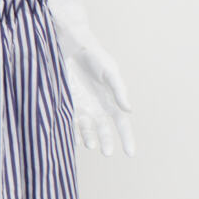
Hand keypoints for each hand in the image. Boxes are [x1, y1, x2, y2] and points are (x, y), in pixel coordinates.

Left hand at [62, 35, 134, 156]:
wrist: (71, 46)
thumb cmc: (95, 56)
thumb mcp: (110, 71)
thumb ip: (119, 90)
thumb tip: (129, 109)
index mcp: (112, 100)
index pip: (122, 123)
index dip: (127, 138)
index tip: (130, 153)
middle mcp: (98, 107)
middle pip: (104, 130)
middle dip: (106, 142)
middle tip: (107, 152)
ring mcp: (82, 106)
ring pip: (88, 129)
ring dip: (90, 138)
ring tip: (91, 145)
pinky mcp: (68, 103)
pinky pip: (71, 122)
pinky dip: (73, 133)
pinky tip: (75, 140)